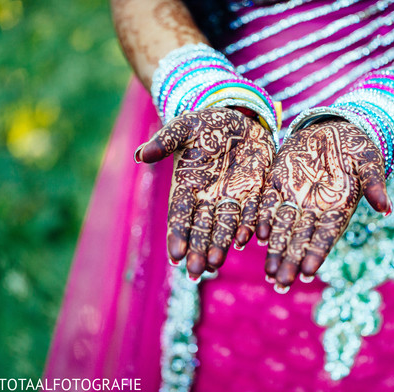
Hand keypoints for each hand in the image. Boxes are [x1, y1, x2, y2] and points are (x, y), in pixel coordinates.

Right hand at [135, 107, 274, 277]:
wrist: (238, 118)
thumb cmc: (204, 124)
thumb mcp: (184, 127)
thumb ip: (164, 141)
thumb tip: (139, 155)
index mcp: (186, 186)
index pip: (179, 214)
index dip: (177, 234)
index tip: (175, 255)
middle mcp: (208, 198)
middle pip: (202, 228)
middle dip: (199, 250)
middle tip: (196, 271)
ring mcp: (232, 197)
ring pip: (226, 226)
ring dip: (222, 244)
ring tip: (217, 263)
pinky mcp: (254, 192)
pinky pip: (252, 211)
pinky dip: (251, 225)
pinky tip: (250, 239)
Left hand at [256, 119, 390, 289]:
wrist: (335, 128)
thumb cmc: (358, 148)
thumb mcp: (369, 163)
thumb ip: (374, 185)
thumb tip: (386, 208)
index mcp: (337, 209)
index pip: (326, 236)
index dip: (317, 254)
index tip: (308, 272)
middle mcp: (314, 209)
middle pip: (301, 240)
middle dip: (291, 261)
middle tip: (281, 283)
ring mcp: (295, 197)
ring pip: (282, 228)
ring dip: (275, 250)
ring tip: (269, 273)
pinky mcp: (278, 181)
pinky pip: (268, 204)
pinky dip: (263, 219)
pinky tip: (258, 236)